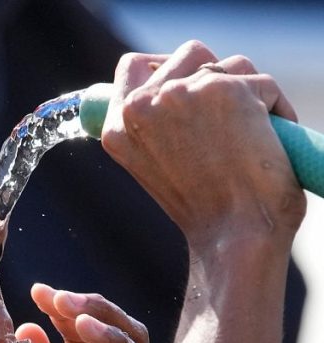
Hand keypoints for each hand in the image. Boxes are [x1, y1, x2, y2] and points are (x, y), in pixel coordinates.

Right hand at [101, 41, 304, 250]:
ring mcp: (182, 94)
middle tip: (229, 115)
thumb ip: (154, 128)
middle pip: (189, 54)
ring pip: (231, 64)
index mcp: (118, 128)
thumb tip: (173, 92)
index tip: (189, 87)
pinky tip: (272, 142)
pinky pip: (264, 82)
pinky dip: (278, 109)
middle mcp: (142, 105)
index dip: (165, 69)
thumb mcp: (156, 166)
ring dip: (249, 93)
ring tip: (251, 137)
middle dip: (216, 77)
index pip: (132, 67)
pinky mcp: (227, 90)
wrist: (233, 235)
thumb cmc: (205, 211)